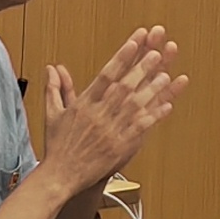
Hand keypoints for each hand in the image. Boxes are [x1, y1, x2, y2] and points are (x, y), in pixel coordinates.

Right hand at [40, 26, 185, 188]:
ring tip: (166, 75)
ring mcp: (110, 131)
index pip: (106, 75)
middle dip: (141, 68)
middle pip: (124, 87)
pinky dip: (153, 117)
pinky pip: (140, 129)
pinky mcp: (119, 147)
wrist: (60, 176)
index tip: (134, 42)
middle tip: (157, 53)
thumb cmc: (58, 147)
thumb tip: (53, 68)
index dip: (122, 57)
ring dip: (151, 89)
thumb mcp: (53, 114)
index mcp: (84, 104)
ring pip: (134, 106)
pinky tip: (166, 107)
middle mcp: (98, 115)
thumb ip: (55, 88)